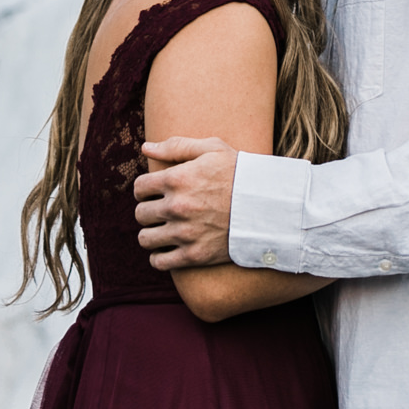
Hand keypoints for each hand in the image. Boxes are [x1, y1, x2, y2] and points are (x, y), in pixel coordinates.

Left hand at [134, 137, 237, 268]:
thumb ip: (176, 146)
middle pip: (141, 214)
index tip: (155, 193)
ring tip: (164, 230)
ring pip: (146, 239)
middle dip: (149, 211)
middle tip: (162, 211)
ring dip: (152, 234)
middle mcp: (176, 207)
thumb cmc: (240, 173)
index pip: (139, 188)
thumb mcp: (212, 149)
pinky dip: (160, 257)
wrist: (268, 206)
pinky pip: (159, 262)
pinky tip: (169, 249)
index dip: (145, 189)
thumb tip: (145, 147)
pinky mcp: (194, 255)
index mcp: (176, 179)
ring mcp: (185, 233)